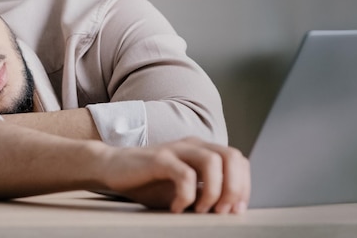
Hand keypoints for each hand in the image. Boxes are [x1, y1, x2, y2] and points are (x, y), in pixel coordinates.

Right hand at [101, 137, 249, 213]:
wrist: (112, 168)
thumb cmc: (147, 181)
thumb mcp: (182, 188)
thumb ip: (204, 192)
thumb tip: (231, 209)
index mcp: (202, 150)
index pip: (239, 160)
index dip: (244, 186)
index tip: (235, 210)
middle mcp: (193, 145)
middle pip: (232, 157)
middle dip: (235, 188)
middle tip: (221, 211)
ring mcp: (176, 149)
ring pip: (213, 162)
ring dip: (214, 192)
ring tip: (200, 210)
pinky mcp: (159, 158)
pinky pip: (185, 175)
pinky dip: (186, 196)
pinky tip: (175, 207)